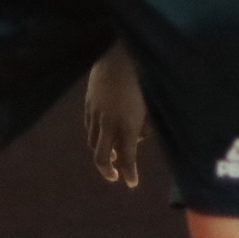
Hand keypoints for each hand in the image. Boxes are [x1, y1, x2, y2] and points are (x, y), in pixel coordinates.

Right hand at [83, 44, 147, 186]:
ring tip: (110, 155)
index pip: (127, 158)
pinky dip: (95, 135)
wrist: (118, 53)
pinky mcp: (88, 103)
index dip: (129, 174)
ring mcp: (95, 113)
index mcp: (127, 125)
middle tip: (114, 176)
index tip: (132, 183)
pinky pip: (88, 126)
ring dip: (101, 152)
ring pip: (92, 142)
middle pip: (101, 156)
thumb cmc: (141, 78)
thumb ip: (146, 126)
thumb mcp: (150, 105)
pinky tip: (102, 133)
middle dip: (107, 170)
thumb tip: (139, 137)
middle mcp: (108, 123)